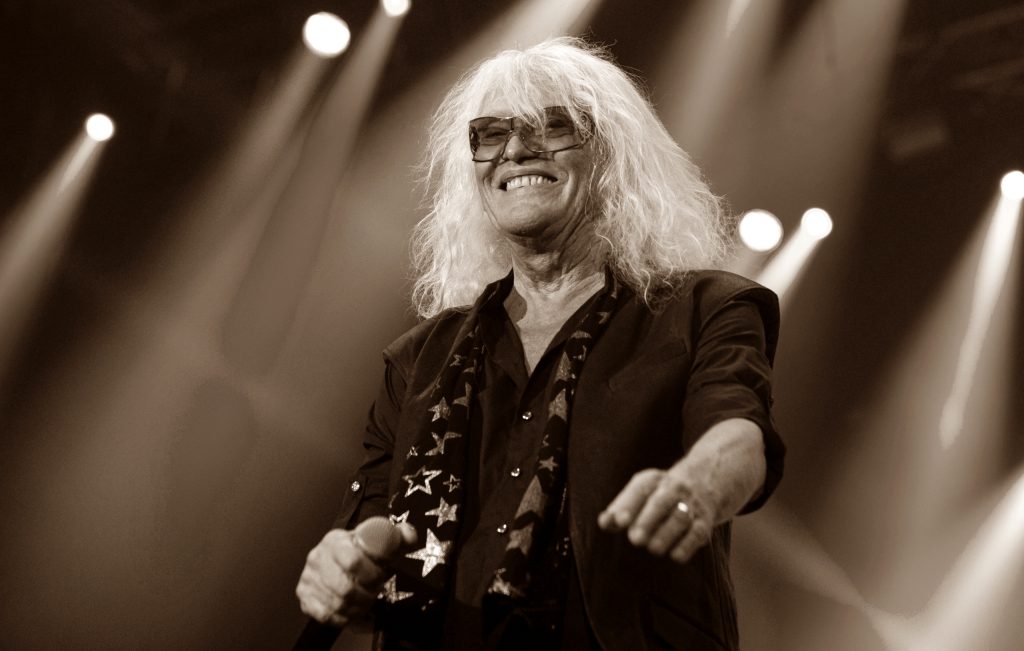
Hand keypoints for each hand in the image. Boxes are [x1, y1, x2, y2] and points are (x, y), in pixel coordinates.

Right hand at [295, 523, 416, 625]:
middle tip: (376, 592)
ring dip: (358, 607)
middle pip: (345, 587)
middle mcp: (318, 557)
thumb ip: (399, 537)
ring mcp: (308, 577)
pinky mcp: (304, 595)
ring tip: (367, 602)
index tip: (382, 576)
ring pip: (337, 604)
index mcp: (336, 540)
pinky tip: (353, 611)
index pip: (353, 560)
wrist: (339, 560)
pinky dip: (343, 618)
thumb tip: (408, 534)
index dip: (371, 574)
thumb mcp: (382, 542)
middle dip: (367, 594)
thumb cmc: (364, 553)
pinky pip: (325, 615)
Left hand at [598, 466, 714, 563]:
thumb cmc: (659, 495)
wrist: (704, 482)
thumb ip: (619, 509)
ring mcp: (691, 505)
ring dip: (667, 534)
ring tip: (653, 549)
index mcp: (653, 480)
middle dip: (648, 520)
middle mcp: (674, 489)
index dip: (628, 505)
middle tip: (634, 539)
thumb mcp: (639, 494)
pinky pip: (698, 532)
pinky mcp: (704, 522)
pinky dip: (687, 545)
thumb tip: (604, 523)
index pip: (639, 489)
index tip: (618, 521)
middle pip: (661, 502)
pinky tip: (675, 556)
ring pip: (681, 517)